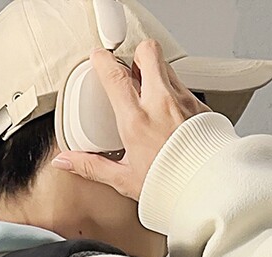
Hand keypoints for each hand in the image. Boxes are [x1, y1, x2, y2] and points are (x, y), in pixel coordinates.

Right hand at [50, 39, 211, 201]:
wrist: (205, 190)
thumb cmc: (167, 186)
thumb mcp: (124, 179)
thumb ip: (92, 166)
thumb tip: (66, 161)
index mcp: (137, 121)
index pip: (115, 76)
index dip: (103, 60)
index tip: (98, 58)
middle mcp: (161, 104)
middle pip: (147, 52)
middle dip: (136, 55)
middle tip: (130, 70)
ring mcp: (182, 100)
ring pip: (166, 65)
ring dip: (155, 72)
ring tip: (150, 93)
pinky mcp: (199, 105)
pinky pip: (183, 85)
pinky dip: (173, 92)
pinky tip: (169, 112)